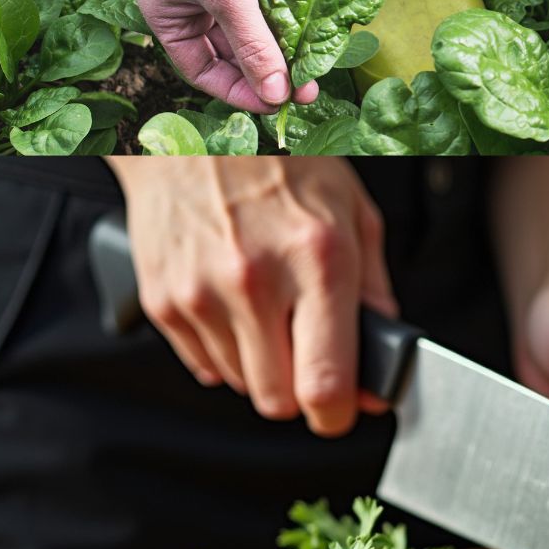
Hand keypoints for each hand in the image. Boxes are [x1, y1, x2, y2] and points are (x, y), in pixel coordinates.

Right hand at [110, 157, 396, 435]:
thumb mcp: (354, 214)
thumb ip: (374, 291)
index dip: (340, 412)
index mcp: (317, 258)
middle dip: (303, 391)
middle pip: (279, 400)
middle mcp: (256, 280)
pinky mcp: (163, 302)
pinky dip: (229, 351)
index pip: (325, 381)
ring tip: (273, 310)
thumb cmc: (284, 167)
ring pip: (244, 387)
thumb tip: (385, 354)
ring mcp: (201, 294)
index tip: (346, 409)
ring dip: (265, 366)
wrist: (194, 135)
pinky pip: (206, 366)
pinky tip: (239, 305)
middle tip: (313, 355)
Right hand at [139, 0, 317, 113]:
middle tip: (300, 93)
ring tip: (312, 76)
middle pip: (232, 58)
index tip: (272, 104)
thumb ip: (254, 48)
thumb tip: (275, 94)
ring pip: (257, 38)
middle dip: (266, 75)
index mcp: (167, 13)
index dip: (237, 91)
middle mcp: (194, 5)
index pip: (201, 71)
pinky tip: (313, 46)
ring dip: (283, 57)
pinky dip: (291, 30)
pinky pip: (275, 15)